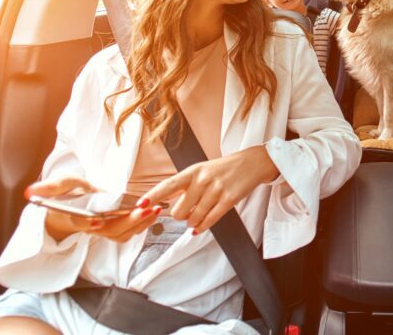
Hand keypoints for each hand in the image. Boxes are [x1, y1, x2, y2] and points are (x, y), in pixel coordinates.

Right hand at [26, 176, 161, 242]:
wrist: (73, 205)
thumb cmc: (66, 194)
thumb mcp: (58, 184)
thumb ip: (48, 187)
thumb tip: (30, 192)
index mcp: (73, 216)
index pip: (78, 222)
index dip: (87, 223)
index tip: (97, 220)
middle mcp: (89, 226)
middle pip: (108, 231)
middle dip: (126, 222)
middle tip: (143, 210)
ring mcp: (103, 230)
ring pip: (121, 234)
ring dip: (139, 223)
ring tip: (155, 209)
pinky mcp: (114, 228)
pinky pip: (129, 232)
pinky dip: (143, 223)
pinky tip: (155, 212)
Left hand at [138, 145, 279, 234]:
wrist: (251, 164)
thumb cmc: (223, 169)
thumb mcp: (201, 170)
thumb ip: (185, 184)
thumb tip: (167, 202)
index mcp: (193, 171)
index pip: (168, 184)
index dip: (153, 195)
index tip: (141, 204)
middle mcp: (202, 180)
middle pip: (179, 210)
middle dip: (180, 215)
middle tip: (185, 212)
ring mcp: (216, 190)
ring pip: (194, 218)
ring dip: (192, 222)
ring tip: (195, 218)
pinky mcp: (228, 200)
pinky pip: (210, 220)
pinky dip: (202, 227)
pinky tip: (199, 228)